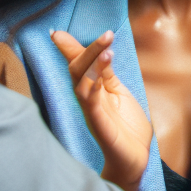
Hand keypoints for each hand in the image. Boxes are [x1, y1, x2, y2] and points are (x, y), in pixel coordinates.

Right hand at [52, 30, 150, 190]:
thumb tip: (100, 50)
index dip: (69, 48)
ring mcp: (91, 111)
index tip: (56, 33)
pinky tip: (101, 73)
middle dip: (84, 49)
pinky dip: (94, 86)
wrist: (134, 158)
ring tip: (107, 46)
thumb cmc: (125, 127)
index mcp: (92, 90)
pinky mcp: (98, 123)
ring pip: (81, 83)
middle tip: (105, 34)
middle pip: (77, 70)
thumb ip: (107, 74)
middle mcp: (87, 99)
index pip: (77, 65)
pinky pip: (91, 102)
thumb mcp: (118, 93)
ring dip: (92, 63)